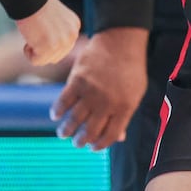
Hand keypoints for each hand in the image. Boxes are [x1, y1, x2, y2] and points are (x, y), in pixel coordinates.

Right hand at [15, 0, 79, 66]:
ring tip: (32, 34)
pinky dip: (28, 53)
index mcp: (75, 26)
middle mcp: (72, 35)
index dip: (48, 42)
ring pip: (46, 60)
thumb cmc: (36, 5)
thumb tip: (55, 54)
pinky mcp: (49, 47)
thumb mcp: (56, 19)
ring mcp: (62, 42)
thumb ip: (60, 33)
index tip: (41, 28)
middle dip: (43, 49)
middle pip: (56, 56)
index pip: (63, 47)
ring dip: (35, 51)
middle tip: (35, 32)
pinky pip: (36, 61)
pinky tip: (28, 39)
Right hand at [50, 26, 149, 149]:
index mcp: (124, 108)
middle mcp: (107, 103)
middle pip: (90, 131)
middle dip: (81, 141)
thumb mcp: (135, 93)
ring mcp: (91, 92)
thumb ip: (125, 115)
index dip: (99, 145)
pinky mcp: (77, 80)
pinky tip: (55, 116)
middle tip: (76, 143)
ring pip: (74, 119)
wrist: (120, 42)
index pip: (109, 136)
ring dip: (66, 130)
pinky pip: (63, 101)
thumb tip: (119, 139)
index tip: (92, 148)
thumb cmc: (130, 69)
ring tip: (63, 134)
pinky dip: (57, 111)